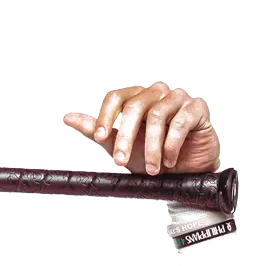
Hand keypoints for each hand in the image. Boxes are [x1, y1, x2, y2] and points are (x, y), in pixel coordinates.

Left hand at [62, 83, 220, 175]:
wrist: (185, 171)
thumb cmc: (155, 156)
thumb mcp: (120, 146)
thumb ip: (97, 131)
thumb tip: (69, 118)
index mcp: (138, 99)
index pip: (117, 97)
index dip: (106, 116)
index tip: (99, 136)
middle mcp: (157, 94)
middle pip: (135, 106)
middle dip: (125, 138)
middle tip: (121, 161)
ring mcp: (178, 98)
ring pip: (157, 116)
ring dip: (152, 148)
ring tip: (153, 168)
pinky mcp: (197, 108)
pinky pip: (179, 122)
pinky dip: (171, 146)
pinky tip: (169, 160)